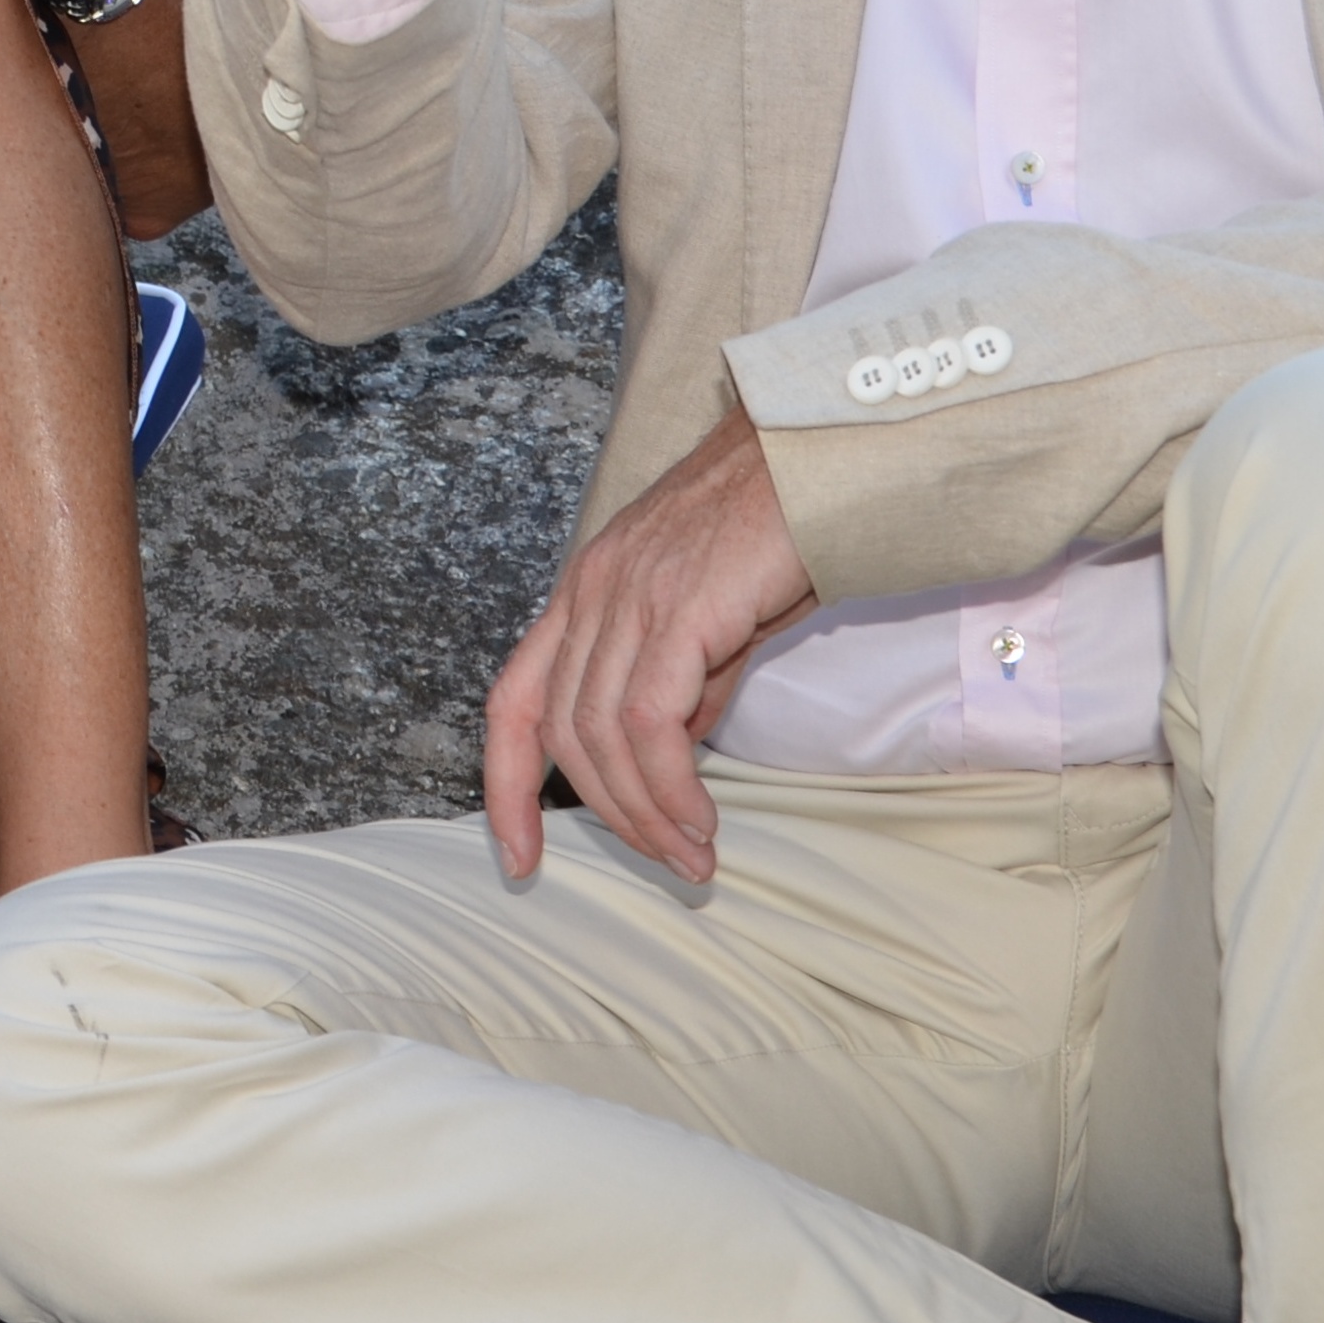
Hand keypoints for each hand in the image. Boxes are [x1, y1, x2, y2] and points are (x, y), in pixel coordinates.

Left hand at [477, 404, 814, 882]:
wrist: (820, 460)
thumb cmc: (776, 527)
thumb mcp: (710, 615)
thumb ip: (682, 681)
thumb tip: (674, 753)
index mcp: (583, 592)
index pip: (513, 700)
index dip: (504, 784)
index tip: (517, 856)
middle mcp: (589, 592)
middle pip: (558, 731)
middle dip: (605, 814)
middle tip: (665, 862)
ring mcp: (626, 597)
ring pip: (600, 735)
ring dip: (645, 813)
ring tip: (692, 857)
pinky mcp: (677, 610)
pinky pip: (650, 724)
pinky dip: (671, 787)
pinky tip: (701, 818)